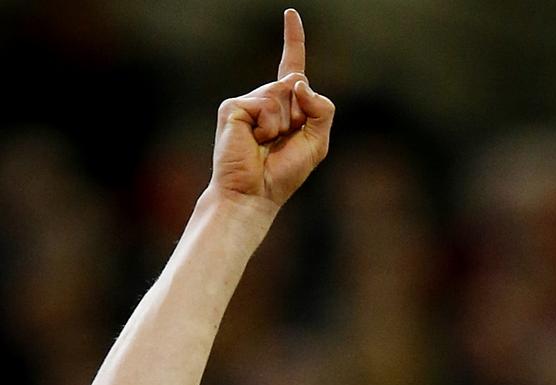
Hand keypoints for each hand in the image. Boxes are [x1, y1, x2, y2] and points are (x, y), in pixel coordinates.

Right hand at [211, 9, 334, 207]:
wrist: (253, 195)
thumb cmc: (282, 174)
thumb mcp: (317, 142)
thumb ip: (321, 109)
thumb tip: (299, 81)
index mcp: (284, 107)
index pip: (292, 67)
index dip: (294, 40)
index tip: (291, 14)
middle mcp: (265, 99)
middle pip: (297, 84)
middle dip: (300, 115)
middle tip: (281, 144)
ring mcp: (248, 102)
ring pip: (282, 93)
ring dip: (283, 124)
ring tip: (265, 145)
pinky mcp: (233, 107)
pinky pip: (266, 104)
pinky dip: (268, 127)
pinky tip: (254, 142)